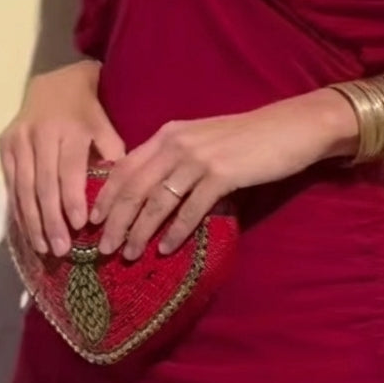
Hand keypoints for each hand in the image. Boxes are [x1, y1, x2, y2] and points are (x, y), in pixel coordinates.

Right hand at [0, 60, 124, 255]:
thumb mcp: (107, 125)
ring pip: (24, 187)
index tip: (79, 226)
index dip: (72, 199)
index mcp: (69, 128)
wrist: (55, 83)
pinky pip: (11, 183)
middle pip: (43, 184)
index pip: (69, 170)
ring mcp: (18, 139)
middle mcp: (39, 133)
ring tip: (43, 248)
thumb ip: (112, 156)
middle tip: (60, 249)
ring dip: (32, 221)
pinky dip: (19, 209)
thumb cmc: (89, 111)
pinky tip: (27, 231)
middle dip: (51, 220)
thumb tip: (118, 194)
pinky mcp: (4, 144)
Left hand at [91, 88, 357, 259]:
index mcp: (167, 134)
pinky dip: (176, 232)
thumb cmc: (247, 138)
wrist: (290, 128)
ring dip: (140, 232)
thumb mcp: (202, 140)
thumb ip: (175, 158)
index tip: (93, 221)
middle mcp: (176, 143)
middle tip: (103, 248)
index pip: (124, 167)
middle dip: (115, 221)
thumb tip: (150, 190)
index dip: (106, 196)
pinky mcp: (221, 175)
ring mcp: (198, 159)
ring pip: (157, 202)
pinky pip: (190, 209)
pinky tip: (166, 249)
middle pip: (133, 187)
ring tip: (129, 255)